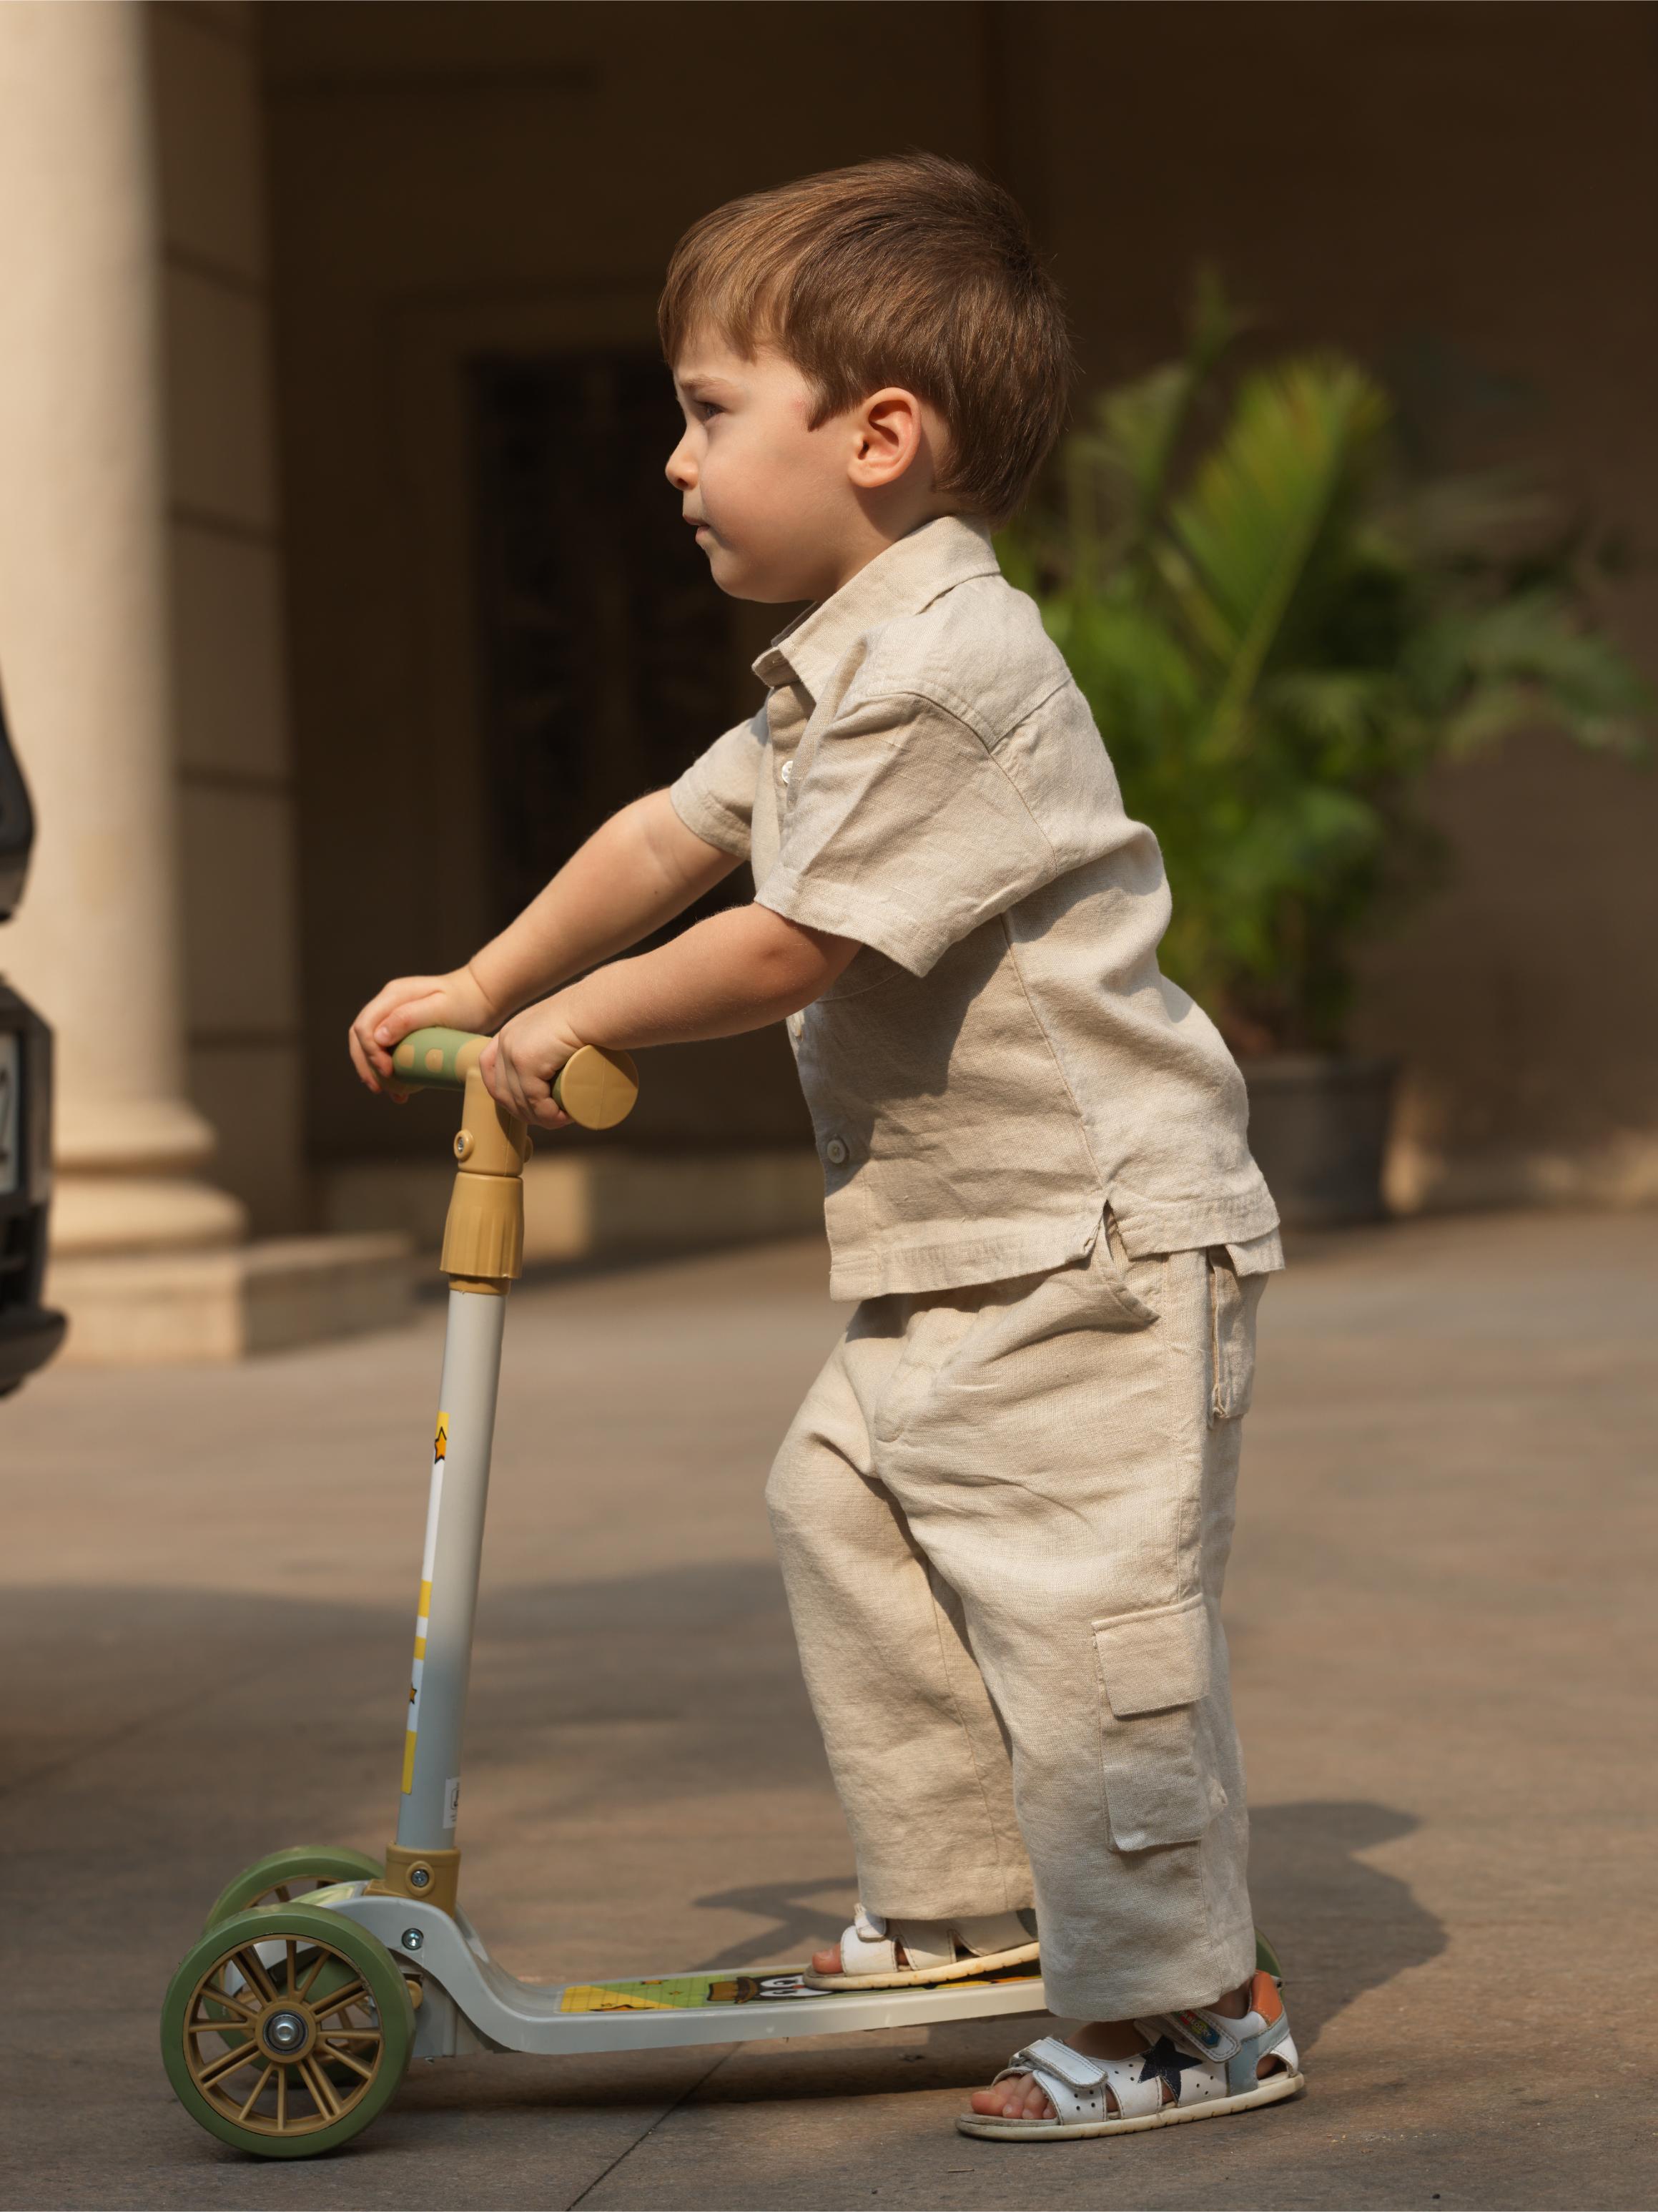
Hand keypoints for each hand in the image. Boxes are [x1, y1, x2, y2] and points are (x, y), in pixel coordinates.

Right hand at [347, 965, 497, 1097]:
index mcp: (393, 996)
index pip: (364, 1026)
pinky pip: (386, 1048)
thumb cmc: (465, 1002)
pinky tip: (399, 1089)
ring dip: (372, 1069)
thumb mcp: (440, 1008)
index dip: (369, 1052)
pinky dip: (387, 1069)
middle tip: (379, 1089)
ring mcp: (394, 1015)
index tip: (388, 1072)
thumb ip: (408, 1018)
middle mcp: (388, 1003)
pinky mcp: (403, 1028)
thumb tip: (377, 1038)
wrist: (482, 997)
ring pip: (370, 1044)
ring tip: (386, 1093)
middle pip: (361, 1036)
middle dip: (365, 1065)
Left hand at [479, 996, 584, 1130]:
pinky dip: (548, 1115)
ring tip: (564, 1118)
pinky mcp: (526, 1061)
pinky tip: (564, 1116)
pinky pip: (533, 1100)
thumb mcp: (562, 1026)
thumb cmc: (590, 1015)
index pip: (489, 1069)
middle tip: (556, 1116)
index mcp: (510, 1033)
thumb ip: (556, 1036)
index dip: (504, 1093)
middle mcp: (506, 1041)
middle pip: (503, 1092)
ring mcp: (513, 1051)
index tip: (528, 1106)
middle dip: (527, 1112)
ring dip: (542, 1117)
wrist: (597, 1007)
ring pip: (519, 1101)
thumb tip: (564, 1055)